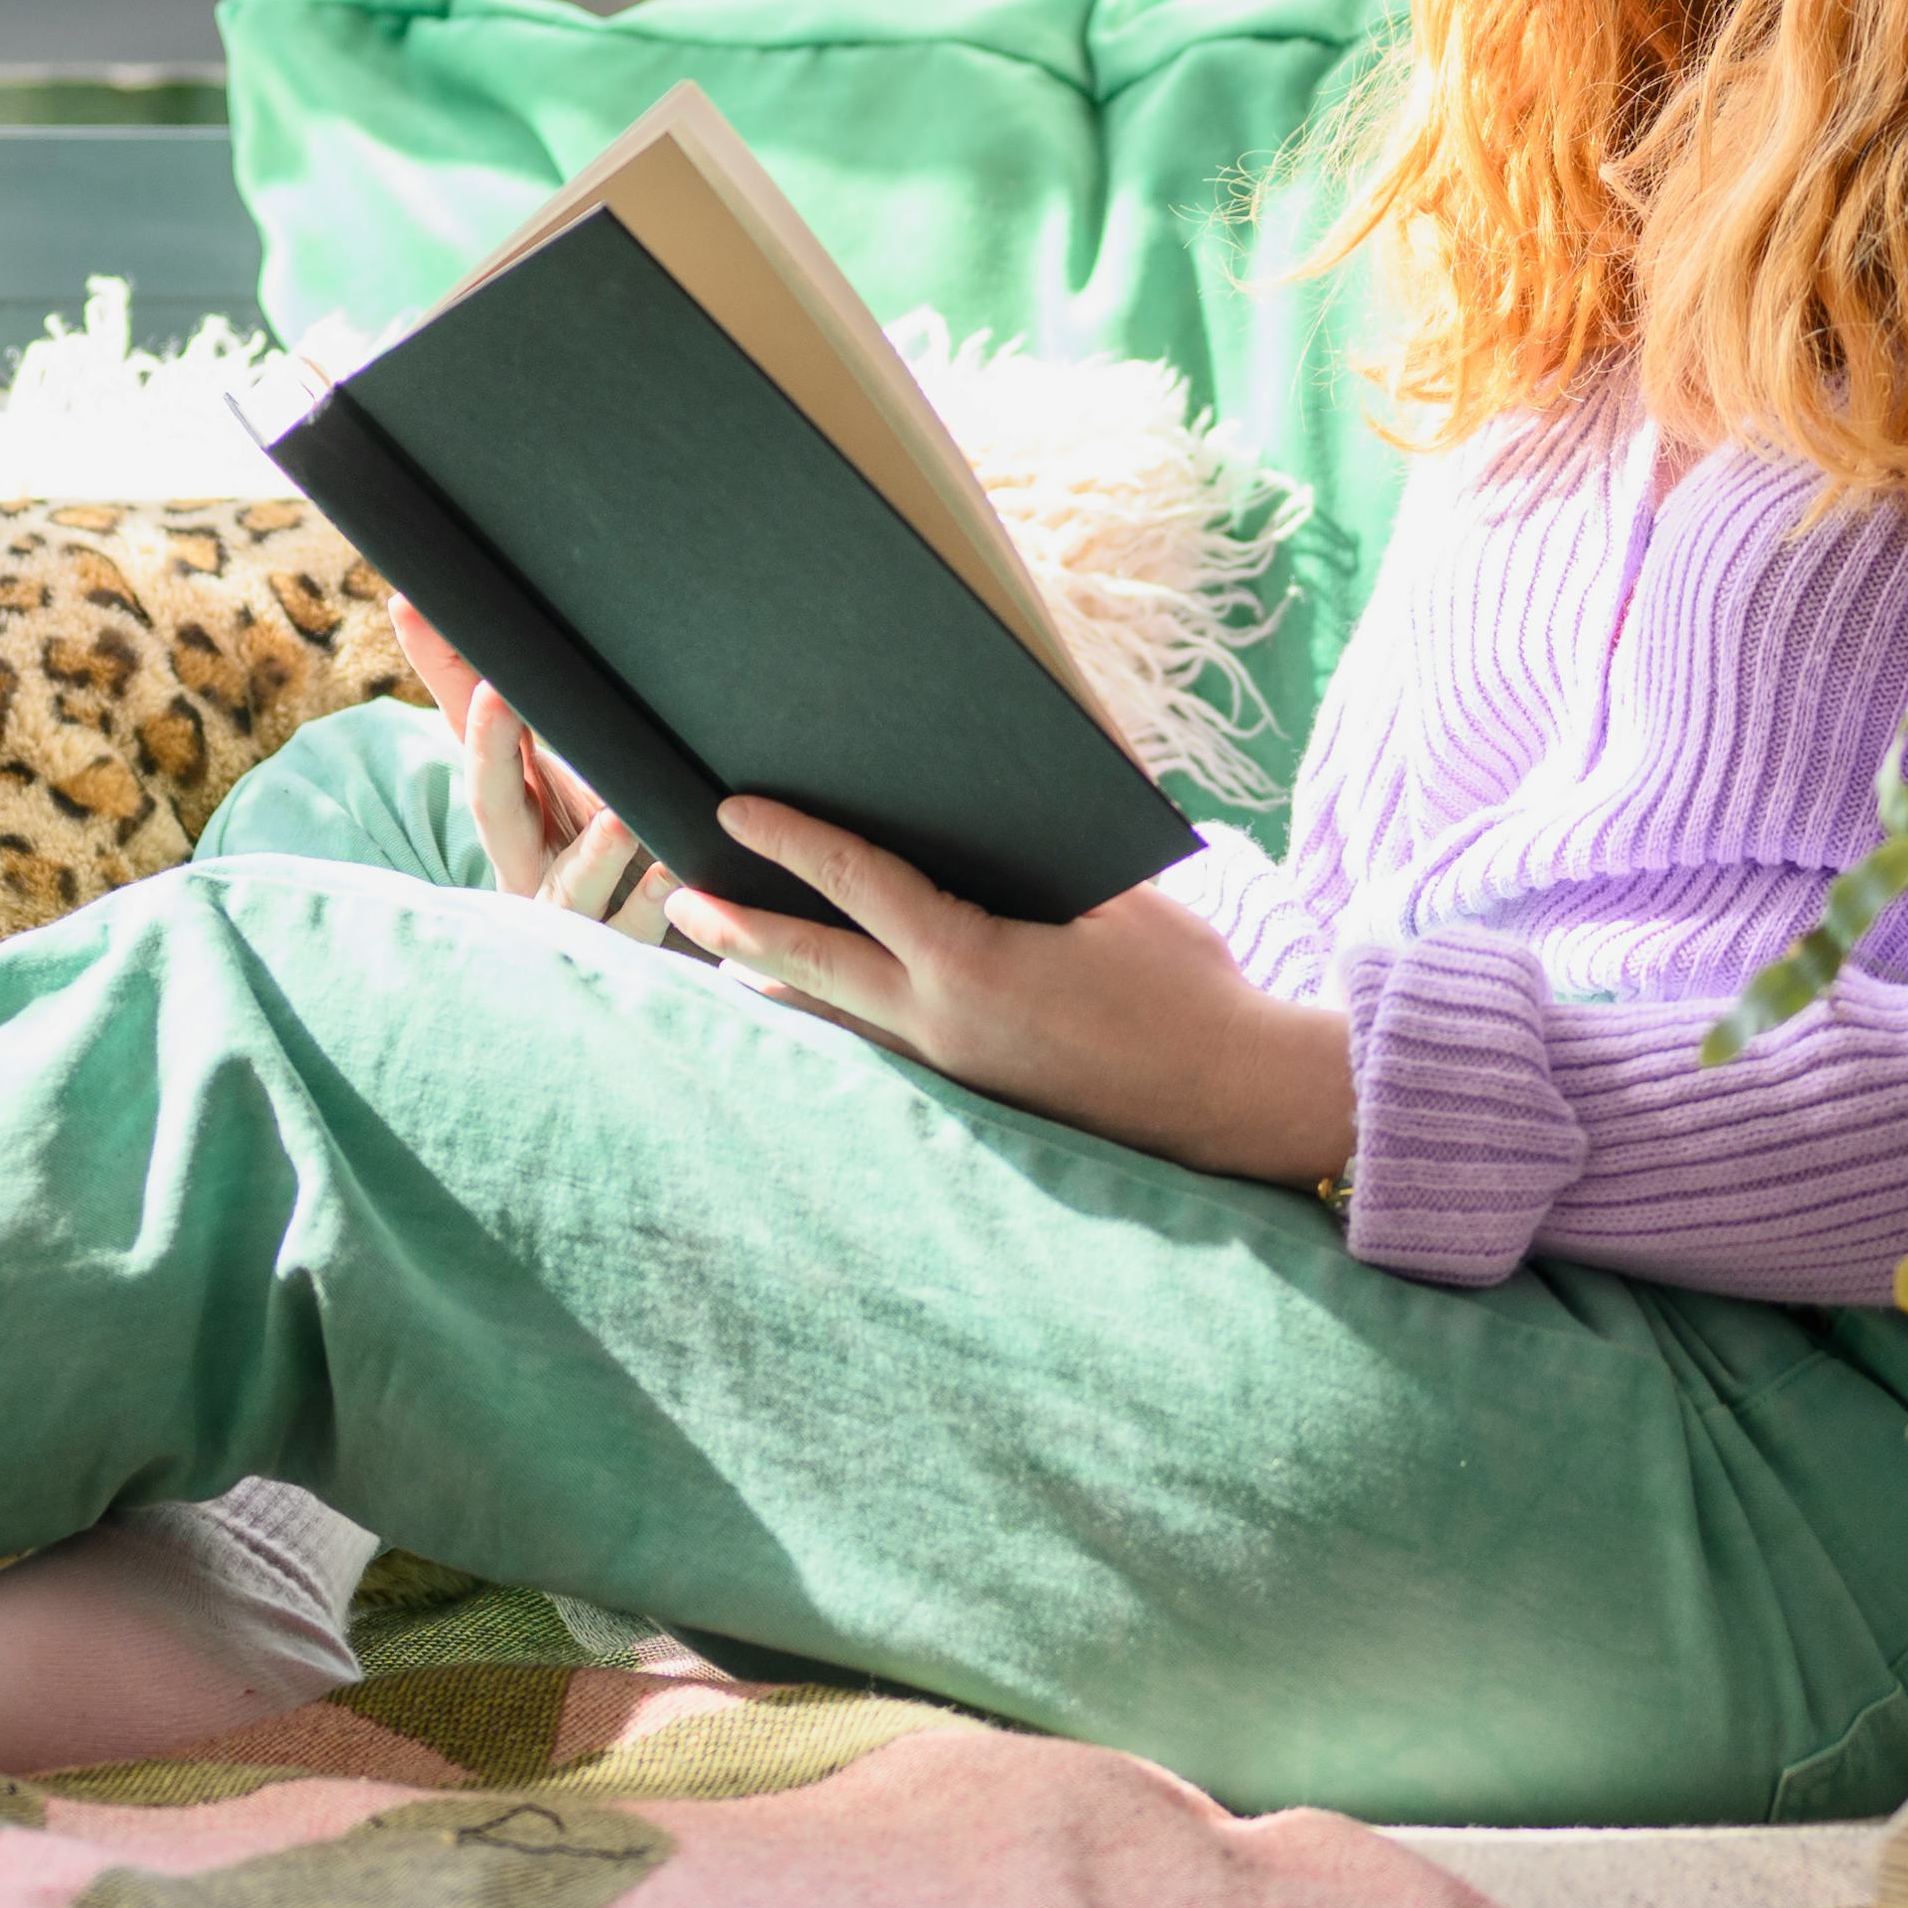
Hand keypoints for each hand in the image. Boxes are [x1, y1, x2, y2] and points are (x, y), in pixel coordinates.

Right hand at [385, 597, 662, 917]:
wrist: (618, 917)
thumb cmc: (565, 825)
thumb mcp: (525, 763)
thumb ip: (474, 693)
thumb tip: (412, 602)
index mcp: (502, 808)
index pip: (473, 749)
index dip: (472, 718)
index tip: (480, 673)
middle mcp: (523, 858)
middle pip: (496, 812)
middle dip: (491, 754)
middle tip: (497, 698)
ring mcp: (569, 907)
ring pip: (570, 887)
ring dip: (590, 852)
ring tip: (618, 817)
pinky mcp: (618, 941)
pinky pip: (632, 928)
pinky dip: (649, 901)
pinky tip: (673, 871)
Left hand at [680, 801, 1359, 1194]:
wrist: (1229, 1094)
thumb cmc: (1184, 983)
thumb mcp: (1112, 897)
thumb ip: (1032, 861)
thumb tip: (978, 808)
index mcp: (969, 961)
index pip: (855, 885)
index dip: (789, 841)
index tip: (734, 809)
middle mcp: (939, 1024)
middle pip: (808, 965)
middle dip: (738, 926)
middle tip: (679, 896)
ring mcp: (949, 1071)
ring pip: (833, 1019)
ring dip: (776, 980)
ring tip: (721, 950)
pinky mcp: (969, 1099)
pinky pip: (877, 1049)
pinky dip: (835, 1018)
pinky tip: (811, 1004)